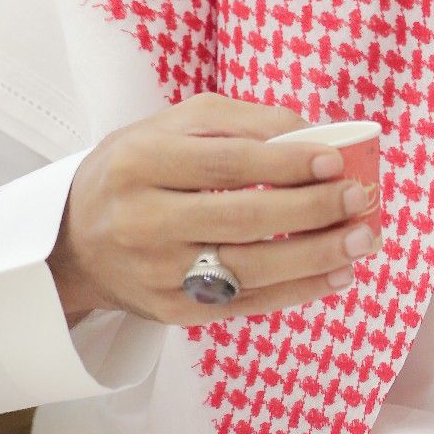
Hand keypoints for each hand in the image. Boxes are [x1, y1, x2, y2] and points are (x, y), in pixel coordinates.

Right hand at [47, 92, 380, 325]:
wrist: (73, 241)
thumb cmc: (137, 167)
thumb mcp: (173, 124)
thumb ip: (241, 121)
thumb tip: (312, 133)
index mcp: (141, 162)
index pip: (225, 164)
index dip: (285, 163)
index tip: (335, 160)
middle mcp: (143, 221)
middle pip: (240, 219)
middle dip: (309, 210)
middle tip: (357, 199)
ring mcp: (156, 274)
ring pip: (247, 270)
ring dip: (313, 257)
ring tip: (361, 241)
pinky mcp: (171, 312)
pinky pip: (243, 305)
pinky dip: (295, 292)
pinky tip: (336, 275)